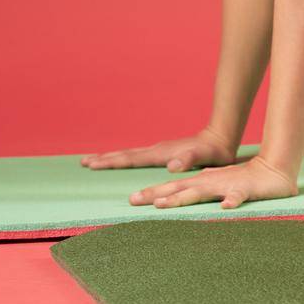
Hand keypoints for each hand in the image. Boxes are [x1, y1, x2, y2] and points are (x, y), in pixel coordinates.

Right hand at [81, 126, 236, 171]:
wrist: (221, 138)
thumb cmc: (213, 151)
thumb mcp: (203, 157)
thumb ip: (187, 160)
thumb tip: (171, 166)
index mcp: (161, 154)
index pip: (130, 159)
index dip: (111, 162)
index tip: (91, 163)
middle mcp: (157, 150)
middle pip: (125, 155)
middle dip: (105, 159)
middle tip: (83, 162)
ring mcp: (160, 150)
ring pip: (130, 154)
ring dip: (112, 157)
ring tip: (95, 160)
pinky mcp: (165, 152)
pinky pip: (139, 156)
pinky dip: (125, 158)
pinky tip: (124, 161)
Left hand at [128, 154, 297, 209]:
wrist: (274, 170)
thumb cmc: (243, 180)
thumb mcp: (217, 185)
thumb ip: (198, 189)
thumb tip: (176, 195)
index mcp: (203, 182)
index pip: (173, 187)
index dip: (152, 192)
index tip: (131, 200)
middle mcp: (210, 182)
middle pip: (179, 188)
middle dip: (156, 194)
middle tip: (134, 200)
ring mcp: (226, 185)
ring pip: (200, 192)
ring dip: (181, 197)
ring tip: (162, 204)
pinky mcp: (245, 190)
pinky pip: (238, 196)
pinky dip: (231, 201)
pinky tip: (226, 208)